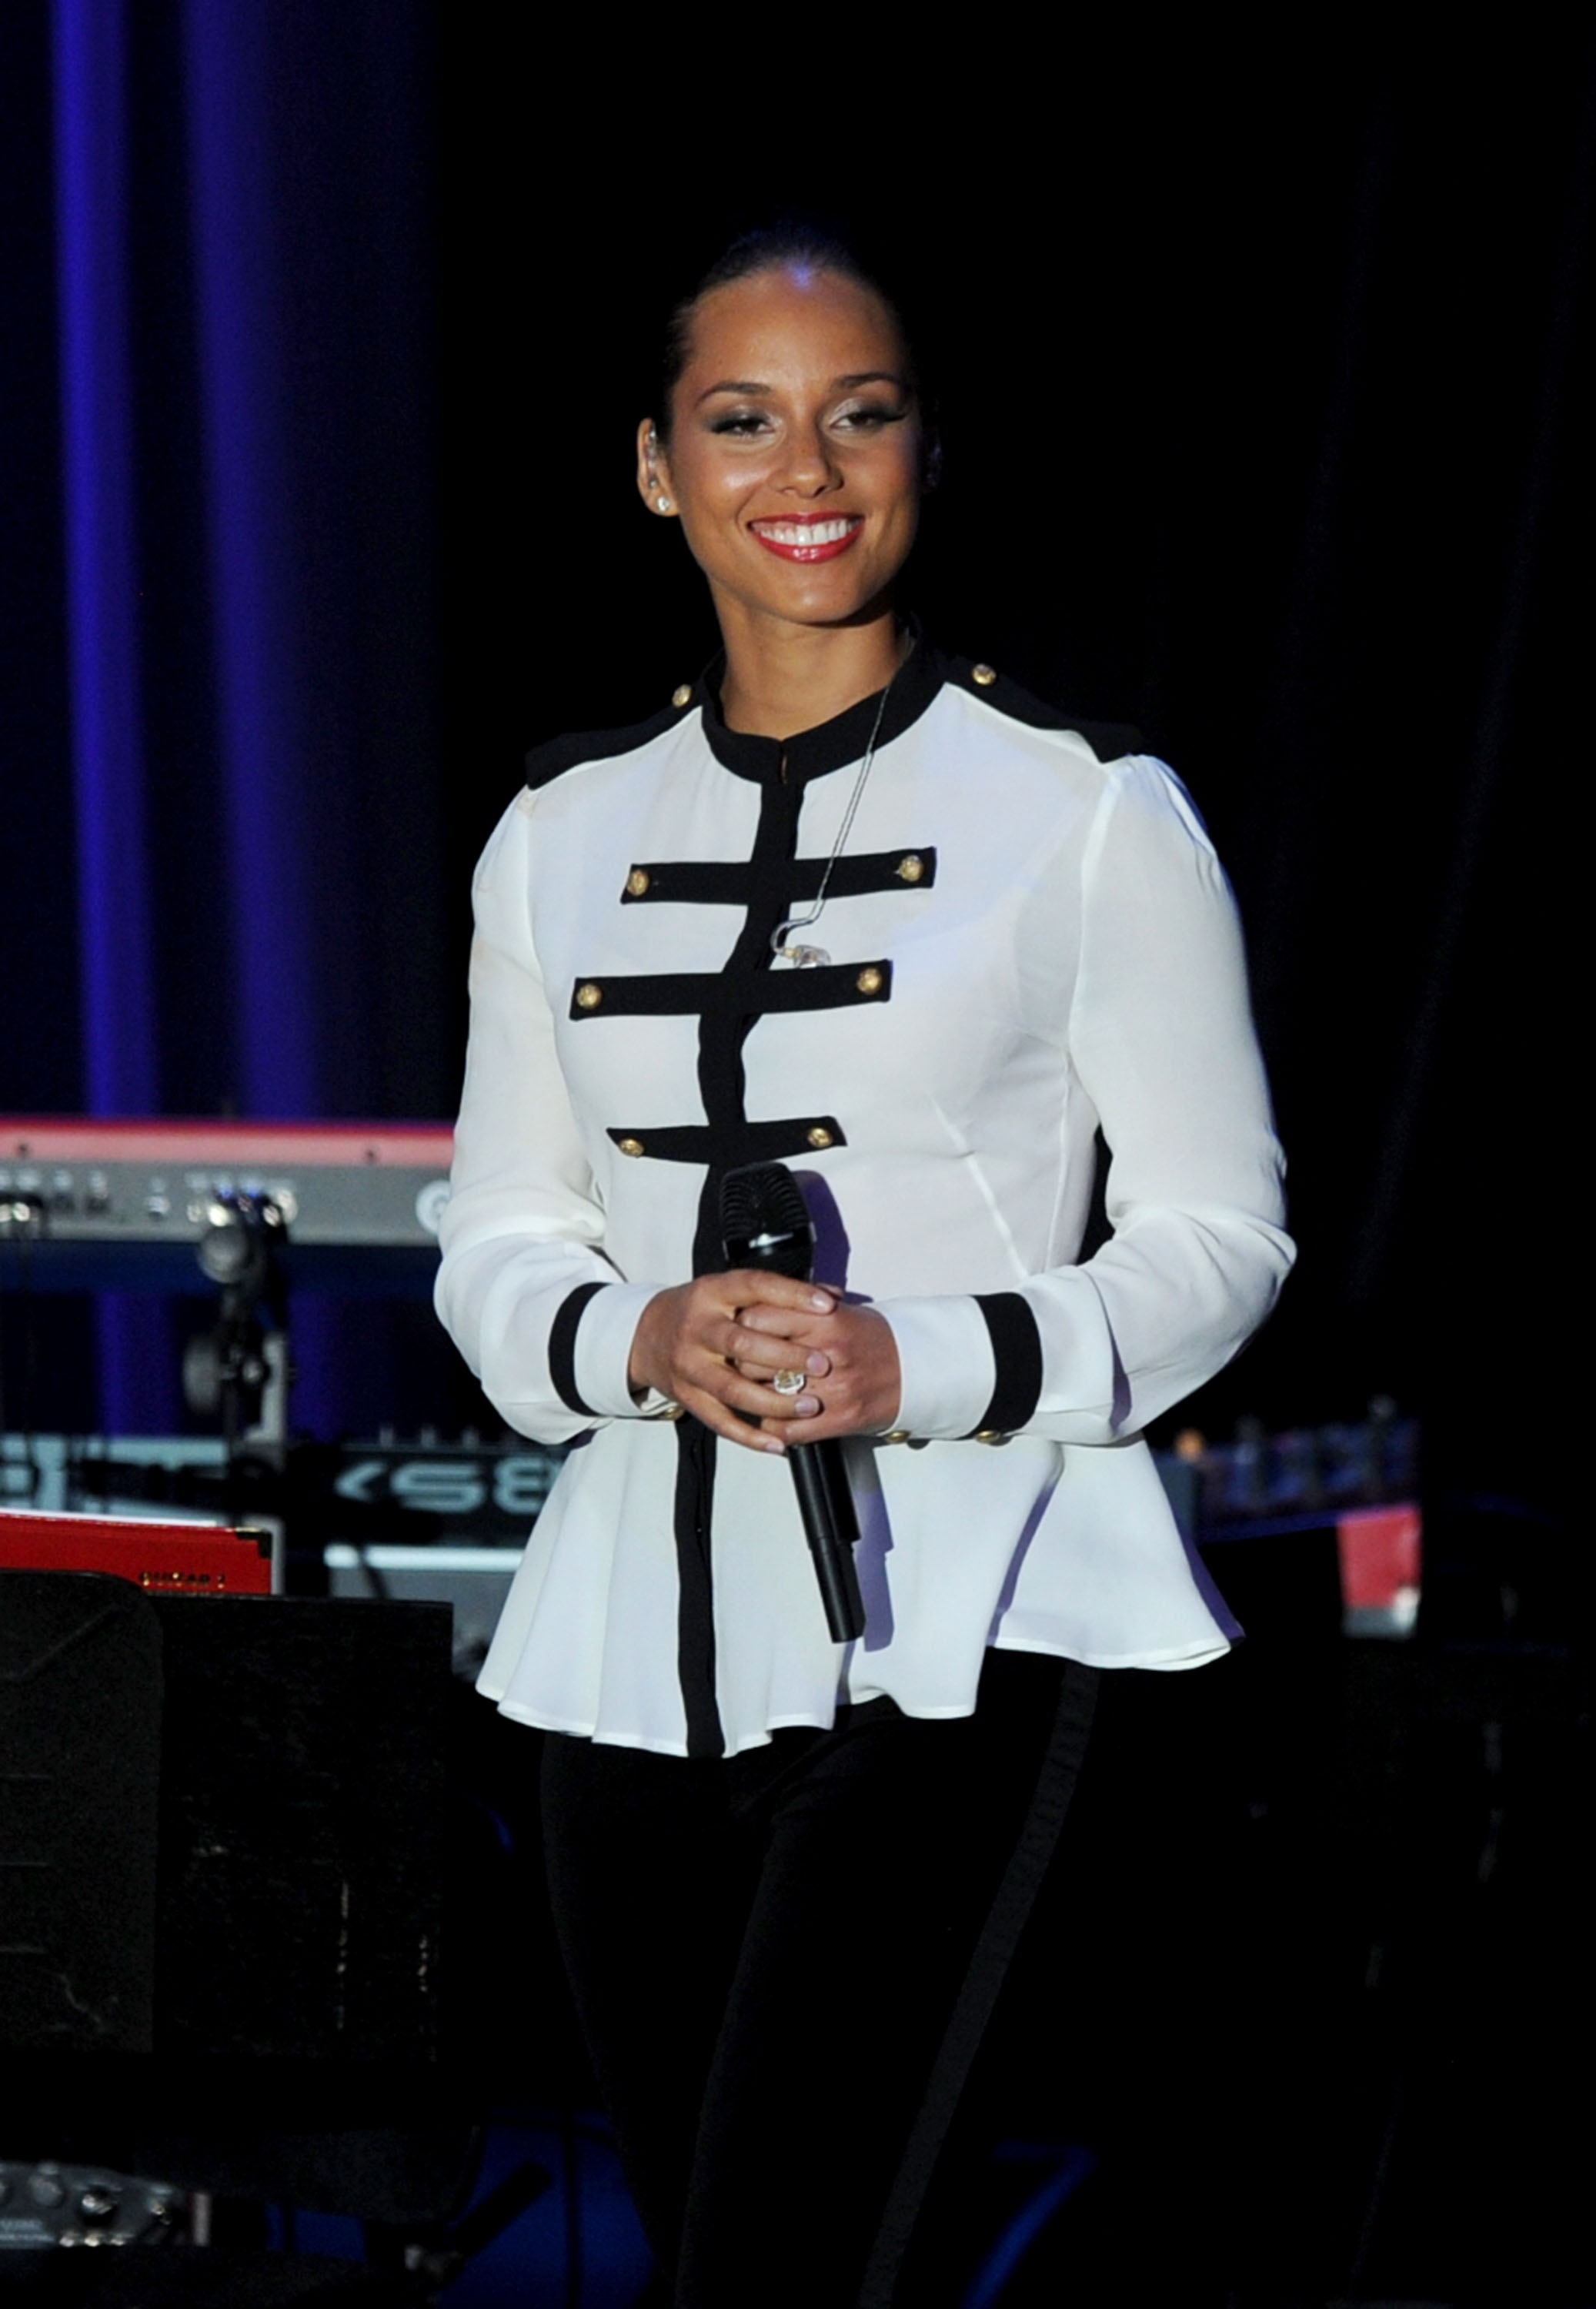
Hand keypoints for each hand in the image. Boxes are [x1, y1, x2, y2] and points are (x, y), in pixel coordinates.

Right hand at [628, 1271, 843, 1455]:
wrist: (647, 1335)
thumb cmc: (704, 1311)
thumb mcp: (731, 1291)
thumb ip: (778, 1294)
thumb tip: (833, 1297)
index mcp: (712, 1292)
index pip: (754, 1287)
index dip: (792, 1295)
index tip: (828, 1306)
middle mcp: (697, 1327)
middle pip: (740, 1343)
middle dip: (785, 1356)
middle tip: (823, 1364)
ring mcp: (689, 1365)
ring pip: (731, 1388)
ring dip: (772, 1401)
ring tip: (809, 1406)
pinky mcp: (687, 1397)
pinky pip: (720, 1421)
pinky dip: (750, 1436)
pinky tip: (779, 1443)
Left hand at [733, 1292, 902, 1448]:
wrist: (917, 1370)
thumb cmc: (875, 1339)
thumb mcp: (840, 1310)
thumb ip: (800, 1304)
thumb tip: (760, 1301)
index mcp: (825, 1320)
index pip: (759, 1319)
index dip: (743, 1325)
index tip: (742, 1330)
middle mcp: (826, 1354)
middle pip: (754, 1360)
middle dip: (743, 1362)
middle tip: (744, 1363)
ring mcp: (832, 1390)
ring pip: (766, 1397)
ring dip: (755, 1396)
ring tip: (757, 1389)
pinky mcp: (838, 1420)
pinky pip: (786, 1429)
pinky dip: (775, 1426)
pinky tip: (776, 1415)